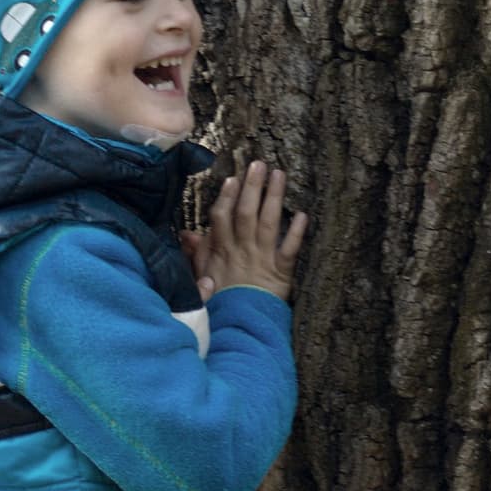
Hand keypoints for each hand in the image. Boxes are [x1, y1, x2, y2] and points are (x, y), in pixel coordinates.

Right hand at [189, 158, 306, 299]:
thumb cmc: (220, 301)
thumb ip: (198, 254)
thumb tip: (187, 235)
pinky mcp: (281, 273)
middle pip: (246, 213)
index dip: (227, 197)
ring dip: (273, 197)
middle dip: (252, 187)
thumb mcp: (201, 277)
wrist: (237, 326)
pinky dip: (297, 232)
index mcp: (222, 250)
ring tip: (279, 175)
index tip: (233, 178)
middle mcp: (242, 250)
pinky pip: (289, 249)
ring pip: (268, 223)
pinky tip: (303, 215)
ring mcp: (262, 259)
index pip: (222, 217)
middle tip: (259, 164)